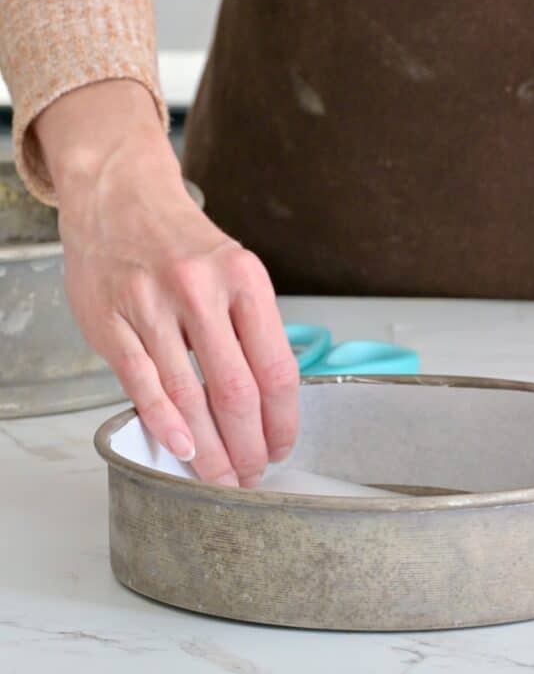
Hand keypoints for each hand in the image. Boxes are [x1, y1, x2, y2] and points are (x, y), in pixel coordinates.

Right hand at [35, 79, 298, 487]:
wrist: (119, 197)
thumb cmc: (182, 243)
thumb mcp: (235, 271)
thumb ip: (251, 329)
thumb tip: (269, 402)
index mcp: (245, 279)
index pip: (276, 368)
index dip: (283, 421)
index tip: (281, 448)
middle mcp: (201, 290)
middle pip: (236, 391)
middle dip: (248, 446)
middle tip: (251, 476)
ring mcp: (152, 305)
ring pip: (189, 396)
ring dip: (208, 449)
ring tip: (219, 476)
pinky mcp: (112, 321)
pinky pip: (143, 384)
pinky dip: (165, 423)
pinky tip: (181, 449)